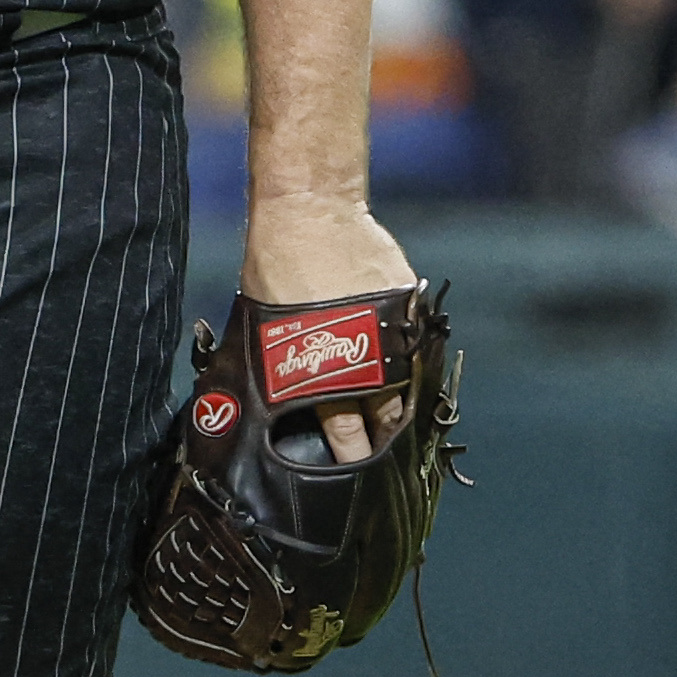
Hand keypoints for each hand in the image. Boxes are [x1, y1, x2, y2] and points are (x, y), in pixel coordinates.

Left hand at [238, 197, 417, 462]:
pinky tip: (398, 356)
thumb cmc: (275, 268)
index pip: (345, 428)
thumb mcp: (266, 328)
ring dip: (398, 396)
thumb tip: (288, 387)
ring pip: (404, 379)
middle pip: (385, 412)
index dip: (352, 450)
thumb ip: (286, 364)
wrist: (310, 213)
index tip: (356, 463)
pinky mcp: (406, 301)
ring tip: (395, 411)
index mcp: (323, 372)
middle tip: (383, 444)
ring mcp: (391, 330)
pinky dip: (404, 349)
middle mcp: (364, 358)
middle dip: (384, 431)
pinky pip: (410, 336)